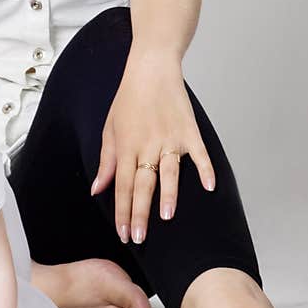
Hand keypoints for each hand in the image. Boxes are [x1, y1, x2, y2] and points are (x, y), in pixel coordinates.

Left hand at [90, 52, 214, 244]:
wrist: (151, 69)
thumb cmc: (128, 99)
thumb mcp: (109, 128)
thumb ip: (106, 161)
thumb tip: (98, 188)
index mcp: (126, 146)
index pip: (123, 186)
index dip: (122, 211)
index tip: (124, 233)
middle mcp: (147, 145)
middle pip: (143, 185)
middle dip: (140, 213)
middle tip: (139, 237)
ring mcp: (170, 138)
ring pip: (169, 173)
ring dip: (167, 195)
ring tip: (166, 217)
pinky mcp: (189, 131)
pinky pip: (199, 154)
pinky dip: (205, 170)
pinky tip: (209, 188)